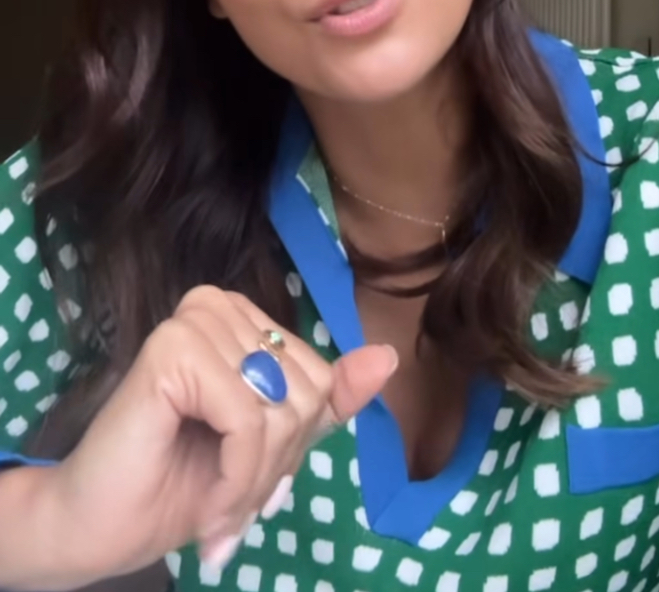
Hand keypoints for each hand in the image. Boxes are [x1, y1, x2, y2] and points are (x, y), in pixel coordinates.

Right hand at [48, 287, 397, 579]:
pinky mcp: (173, 347)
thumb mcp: (272, 444)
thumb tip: (387, 357)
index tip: (255, 485)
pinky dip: (237, 477)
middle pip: (304, 394)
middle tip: (234, 505)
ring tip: (220, 511)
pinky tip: (209, 506)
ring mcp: (194, 320)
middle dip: (275, 468)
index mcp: (242, 318)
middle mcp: (218, 304)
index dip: (292, 448)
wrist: (100, 527)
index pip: (319, 379)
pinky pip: (248, 419)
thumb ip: (326, 400)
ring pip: (280, 410)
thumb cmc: (181, 483)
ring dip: (254, 481)